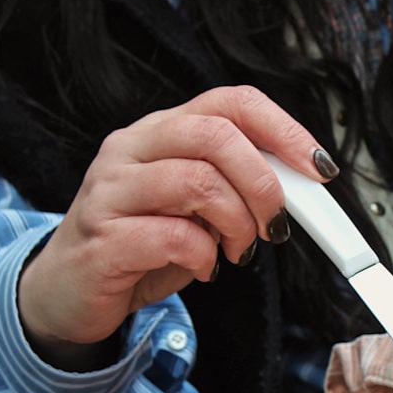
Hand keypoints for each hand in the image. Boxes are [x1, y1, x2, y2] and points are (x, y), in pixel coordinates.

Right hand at [18, 86, 337, 363]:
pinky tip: (204, 269)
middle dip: (264, 185)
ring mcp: (111, 190)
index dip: (284, 131)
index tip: (320, 168)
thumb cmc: (142, 245)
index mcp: (162, 132)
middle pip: (216, 136)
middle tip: (274, 226)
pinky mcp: (103, 238)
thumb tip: (295, 193)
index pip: (231, 103)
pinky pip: (174, 237)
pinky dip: (206, 258)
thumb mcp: (198, 210)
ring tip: (238, 251)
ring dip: (238, 225)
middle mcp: (132, 148)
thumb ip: (235, 191)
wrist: (72, 289)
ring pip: (198, 182)